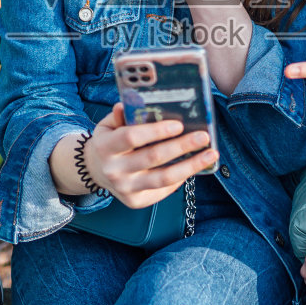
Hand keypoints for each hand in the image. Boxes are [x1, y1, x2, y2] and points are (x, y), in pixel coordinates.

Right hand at [86, 103, 216, 208]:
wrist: (94, 171)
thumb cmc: (108, 142)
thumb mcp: (107, 125)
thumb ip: (120, 115)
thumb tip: (129, 103)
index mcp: (105, 147)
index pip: (132, 137)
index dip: (156, 131)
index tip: (178, 125)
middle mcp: (114, 170)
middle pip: (153, 158)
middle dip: (182, 146)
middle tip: (203, 136)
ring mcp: (125, 188)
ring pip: (164, 178)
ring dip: (191, 166)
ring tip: (210, 155)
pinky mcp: (136, 201)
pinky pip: (164, 190)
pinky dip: (181, 178)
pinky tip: (194, 166)